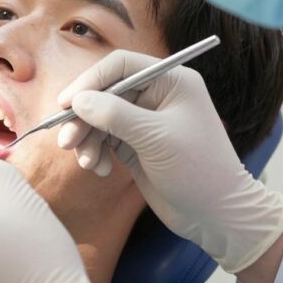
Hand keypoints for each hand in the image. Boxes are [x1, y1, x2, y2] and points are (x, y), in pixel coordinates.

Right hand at [57, 49, 282, 272]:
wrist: (217, 216)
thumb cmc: (198, 170)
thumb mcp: (155, 139)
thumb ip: (115, 115)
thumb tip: (77, 101)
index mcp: (170, 81)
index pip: (120, 66)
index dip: (90, 80)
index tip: (66, 103)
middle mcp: (156, 95)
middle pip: (104, 93)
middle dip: (83, 117)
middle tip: (65, 141)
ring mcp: (144, 120)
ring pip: (99, 117)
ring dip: (86, 139)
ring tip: (87, 163)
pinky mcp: (134, 143)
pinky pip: (103, 139)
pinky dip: (96, 152)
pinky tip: (101, 170)